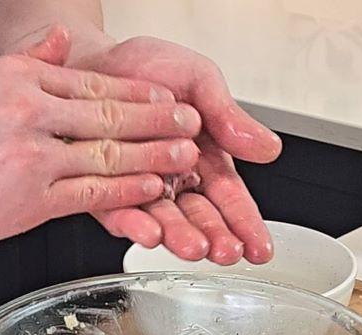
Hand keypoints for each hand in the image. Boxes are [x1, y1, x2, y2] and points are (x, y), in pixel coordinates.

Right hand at [0, 43, 202, 245]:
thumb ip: (23, 62)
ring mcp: (33, 156)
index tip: (163, 96)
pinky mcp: (30, 198)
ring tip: (184, 155)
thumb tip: (57, 40)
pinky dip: (126, 191)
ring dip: (154, 154)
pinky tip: (149, 189)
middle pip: (110, 112)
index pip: (91, 82)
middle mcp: (31, 112)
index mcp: (19, 81)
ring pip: (109, 153)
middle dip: (158, 119)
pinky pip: (91, 194)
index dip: (136, 91)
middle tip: (190, 122)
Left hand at [71, 36, 282, 263]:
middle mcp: (171, 180)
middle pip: (198, 217)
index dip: (246, 224)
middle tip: (227, 251)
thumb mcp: (200, 82)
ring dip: (178, 237)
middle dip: (214, 237)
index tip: (259, 248)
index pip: (230, 198)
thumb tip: (268, 148)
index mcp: (202, 159)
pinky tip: (149, 232)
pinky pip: (118, 212)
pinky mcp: (102, 190)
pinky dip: (133, 224)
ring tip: (194, 248)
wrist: (93, 57)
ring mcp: (137, 188)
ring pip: (161, 221)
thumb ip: (229, 117)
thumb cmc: (148, 68)